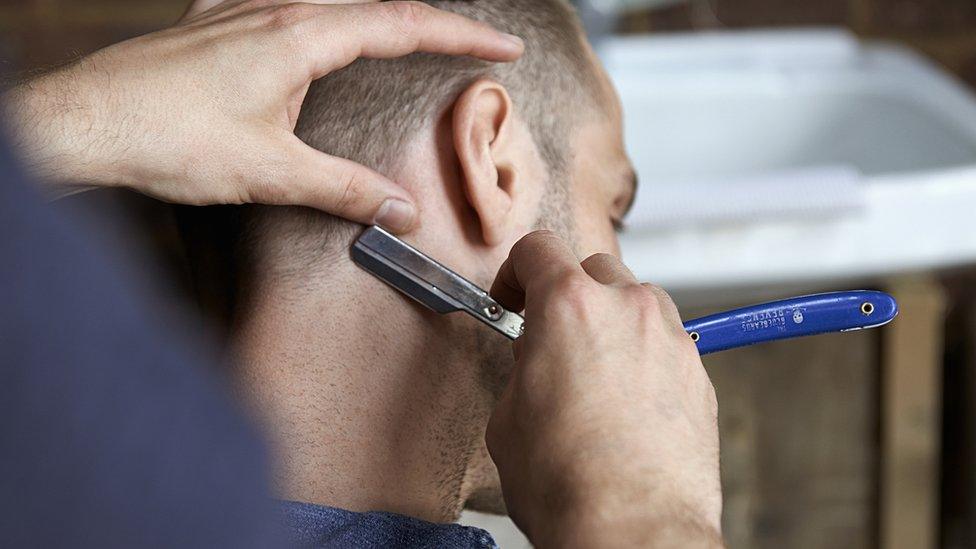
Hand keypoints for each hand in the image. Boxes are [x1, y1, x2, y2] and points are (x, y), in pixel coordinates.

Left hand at [3, 0, 522, 232]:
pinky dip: (319, 15)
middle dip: (433, 25)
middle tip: (472, 45)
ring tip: (408, 36)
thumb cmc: (169, 139)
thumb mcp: (272, 173)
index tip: (505, 45)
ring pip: (331, 2)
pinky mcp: (211, 24)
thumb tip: (401, 211)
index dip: (463, 35)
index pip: (404, 26)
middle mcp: (275, 10)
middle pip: (376, 7)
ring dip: (379, 18)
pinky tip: (306, 24)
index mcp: (300, 37)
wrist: (85, 124)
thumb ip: (346, 190)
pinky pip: (281, 4)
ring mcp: (240, 10)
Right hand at [487, 231, 723, 547]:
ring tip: (594, 370)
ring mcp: (670, 338)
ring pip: (637, 301)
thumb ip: (524, 366)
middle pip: (594, 269)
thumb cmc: (568, 483)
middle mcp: (627, 309)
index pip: (538, 249)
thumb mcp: (508, 418)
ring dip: (612, 321)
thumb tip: (537, 360)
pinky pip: (665, 343)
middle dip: (569, 294)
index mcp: (568, 306)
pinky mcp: (698, 373)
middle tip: (552, 336)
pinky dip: (645, 356)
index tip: (514, 296)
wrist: (632, 530)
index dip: (516, 272)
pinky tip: (627, 400)